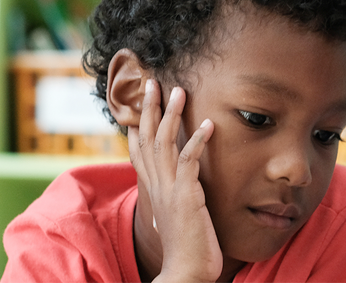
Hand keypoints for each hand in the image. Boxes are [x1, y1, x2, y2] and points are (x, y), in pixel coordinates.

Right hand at [130, 79, 221, 282]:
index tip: (138, 101)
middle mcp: (156, 186)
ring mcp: (169, 190)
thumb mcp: (178, 217)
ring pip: (164, 143)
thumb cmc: (188, 248)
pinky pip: (188, 161)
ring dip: (171, 114)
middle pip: (146, 138)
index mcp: (154, 190)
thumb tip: (175, 197)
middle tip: (153, 81)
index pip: (139, 151)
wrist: (186, 273)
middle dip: (149, 108)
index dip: (137, 124)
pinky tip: (208, 124)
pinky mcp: (185, 196)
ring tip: (179, 90)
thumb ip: (175, 201)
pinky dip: (197, 141)